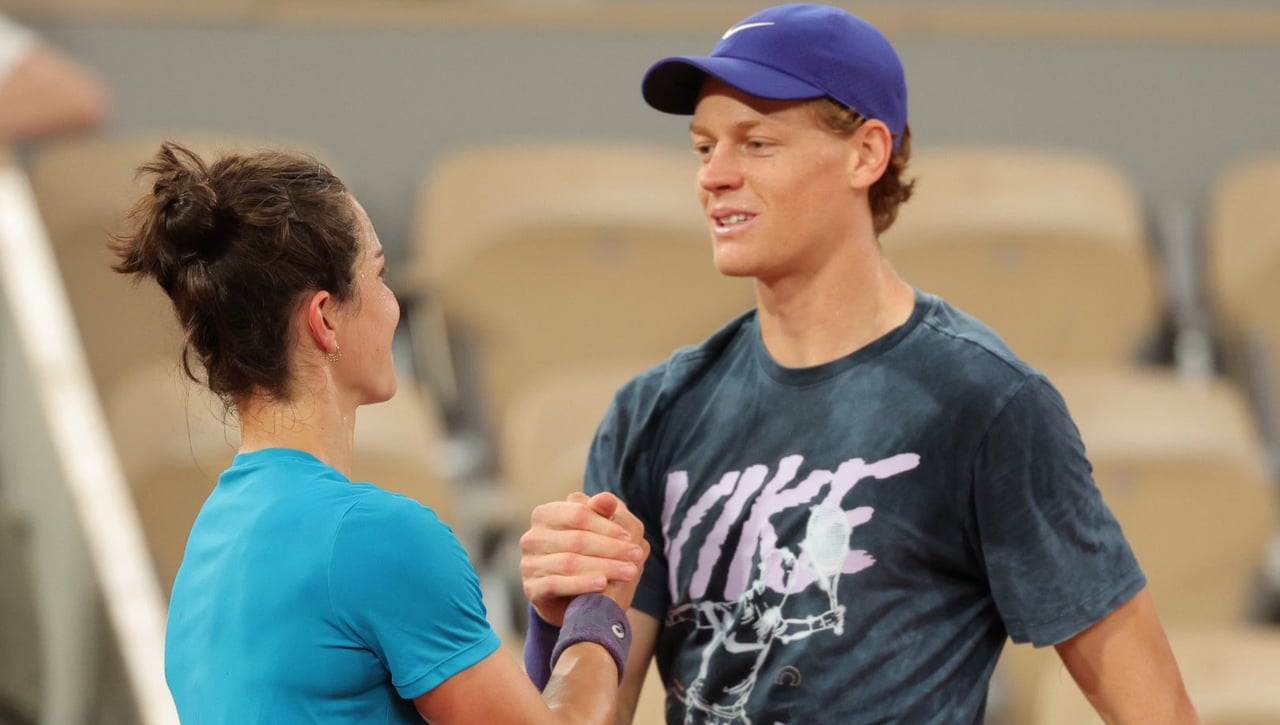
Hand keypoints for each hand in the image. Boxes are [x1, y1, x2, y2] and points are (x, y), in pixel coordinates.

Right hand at [520, 492, 647, 625]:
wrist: (571, 600)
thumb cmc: (587, 557)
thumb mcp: (597, 533)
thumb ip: (601, 513)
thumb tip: (607, 499)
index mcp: (546, 514)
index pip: (578, 514)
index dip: (606, 525)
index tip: (630, 537)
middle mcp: (532, 537)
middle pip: (576, 539)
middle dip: (611, 548)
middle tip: (637, 556)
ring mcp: (529, 563)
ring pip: (569, 562)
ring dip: (604, 567)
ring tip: (629, 572)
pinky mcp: (531, 589)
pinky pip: (557, 584)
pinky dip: (582, 583)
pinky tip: (603, 584)